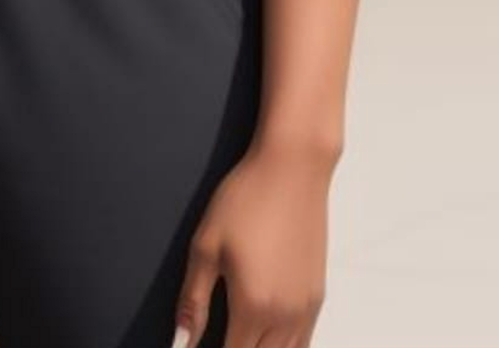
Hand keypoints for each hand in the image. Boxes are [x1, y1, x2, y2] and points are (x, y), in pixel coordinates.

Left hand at [171, 134, 333, 347]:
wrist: (293, 169)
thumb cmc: (246, 199)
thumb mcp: (207, 245)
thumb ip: (193, 300)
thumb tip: (181, 342)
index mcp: (253, 306)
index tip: (197, 347)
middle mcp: (284, 316)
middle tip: (219, 335)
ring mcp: (305, 309)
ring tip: (239, 336)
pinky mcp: (317, 297)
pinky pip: (303, 342)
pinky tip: (266, 338)